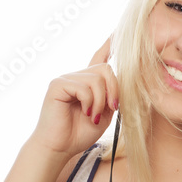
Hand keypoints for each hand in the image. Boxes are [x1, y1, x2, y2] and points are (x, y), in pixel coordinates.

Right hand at [29, 38, 117, 158]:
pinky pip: (84, 87)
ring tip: (92, 115)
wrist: (60, 148)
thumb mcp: (104, 113)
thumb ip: (112, 96)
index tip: (118, 32)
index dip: (109, 45)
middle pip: (106, 69)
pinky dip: (89, 102)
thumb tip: (123, 80)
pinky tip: (84, 112)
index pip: (99, 58)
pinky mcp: (58, 85)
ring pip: (97, 79)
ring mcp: (66, 79)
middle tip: (111, 108)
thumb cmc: (80, 133)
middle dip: (114, 90)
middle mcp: (76, 76)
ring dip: (101, 101)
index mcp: (88, 83)